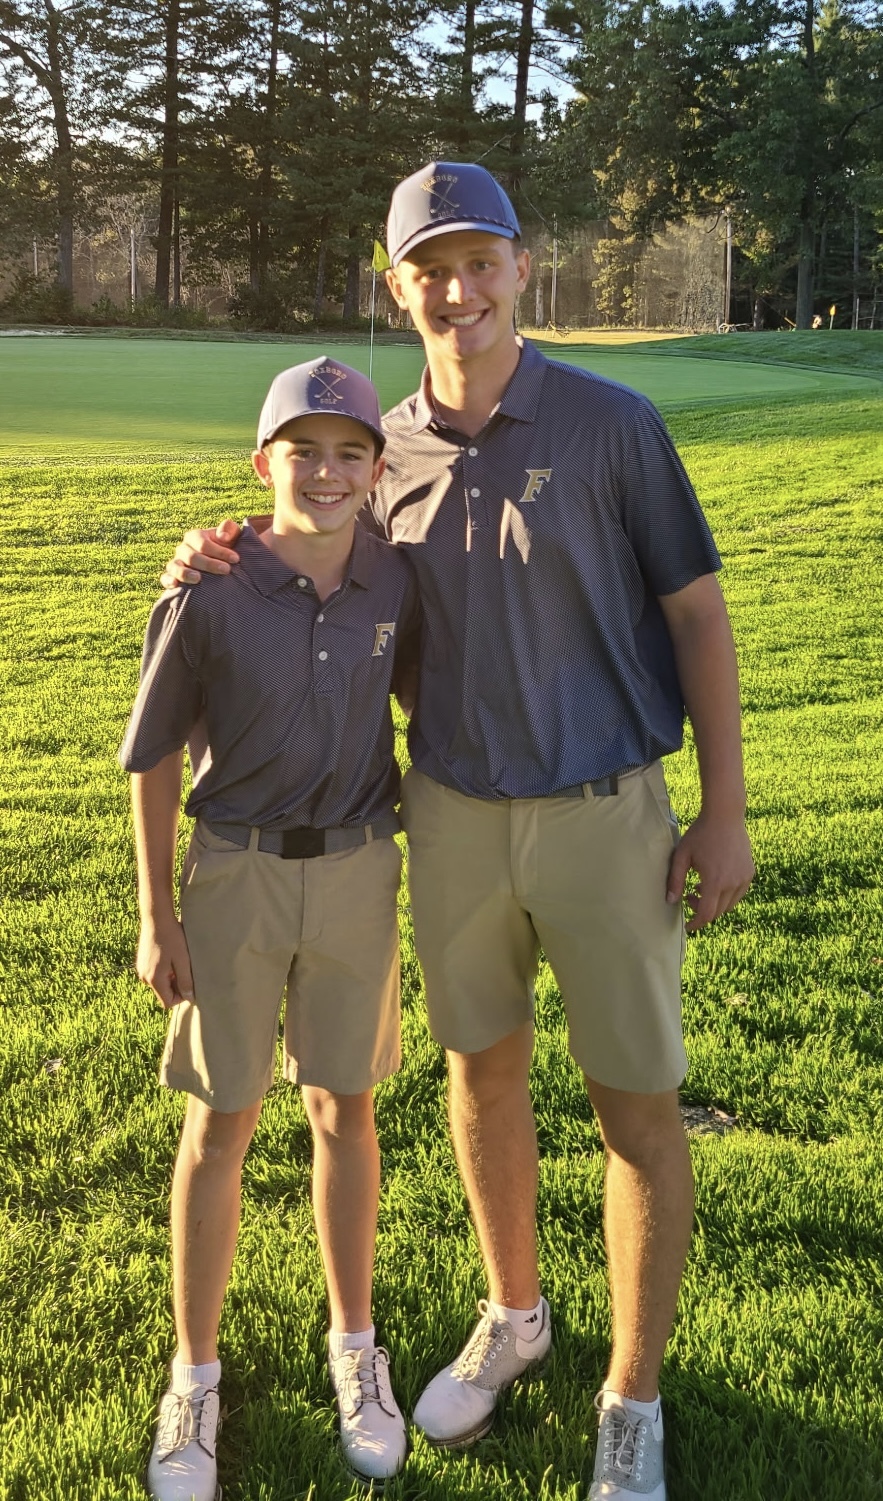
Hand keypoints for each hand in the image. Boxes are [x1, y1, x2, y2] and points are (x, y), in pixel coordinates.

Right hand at [136, 916, 194, 1007]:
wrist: (156, 918)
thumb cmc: (172, 938)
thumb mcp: (183, 960)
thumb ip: (186, 981)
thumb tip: (189, 998)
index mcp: (154, 979)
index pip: (168, 1002)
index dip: (181, 997)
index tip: (190, 983)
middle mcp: (144, 977)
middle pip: (163, 993)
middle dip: (176, 986)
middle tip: (186, 969)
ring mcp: (141, 969)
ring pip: (160, 983)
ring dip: (171, 978)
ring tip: (178, 961)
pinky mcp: (141, 962)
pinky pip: (155, 974)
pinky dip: (164, 971)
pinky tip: (170, 956)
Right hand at [160, 518, 241, 587]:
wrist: (222, 566)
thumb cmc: (229, 549)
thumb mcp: (233, 536)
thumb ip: (230, 529)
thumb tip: (222, 536)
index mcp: (195, 536)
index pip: (203, 543)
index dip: (220, 551)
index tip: (236, 559)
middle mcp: (183, 549)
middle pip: (192, 556)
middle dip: (209, 564)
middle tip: (226, 570)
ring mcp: (176, 563)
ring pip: (175, 566)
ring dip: (185, 573)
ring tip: (198, 579)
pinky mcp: (172, 576)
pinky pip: (165, 578)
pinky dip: (168, 581)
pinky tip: (175, 584)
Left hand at [666, 811, 753, 932]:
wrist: (725, 815)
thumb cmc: (700, 834)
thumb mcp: (682, 856)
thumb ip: (675, 880)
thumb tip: (670, 902)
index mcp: (714, 881)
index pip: (706, 914)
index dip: (696, 923)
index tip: (687, 925)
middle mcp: (733, 883)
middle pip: (718, 912)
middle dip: (702, 911)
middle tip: (689, 896)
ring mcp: (744, 878)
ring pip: (730, 904)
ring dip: (715, 903)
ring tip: (701, 887)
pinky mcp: (750, 872)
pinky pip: (739, 893)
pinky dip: (727, 895)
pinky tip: (715, 881)